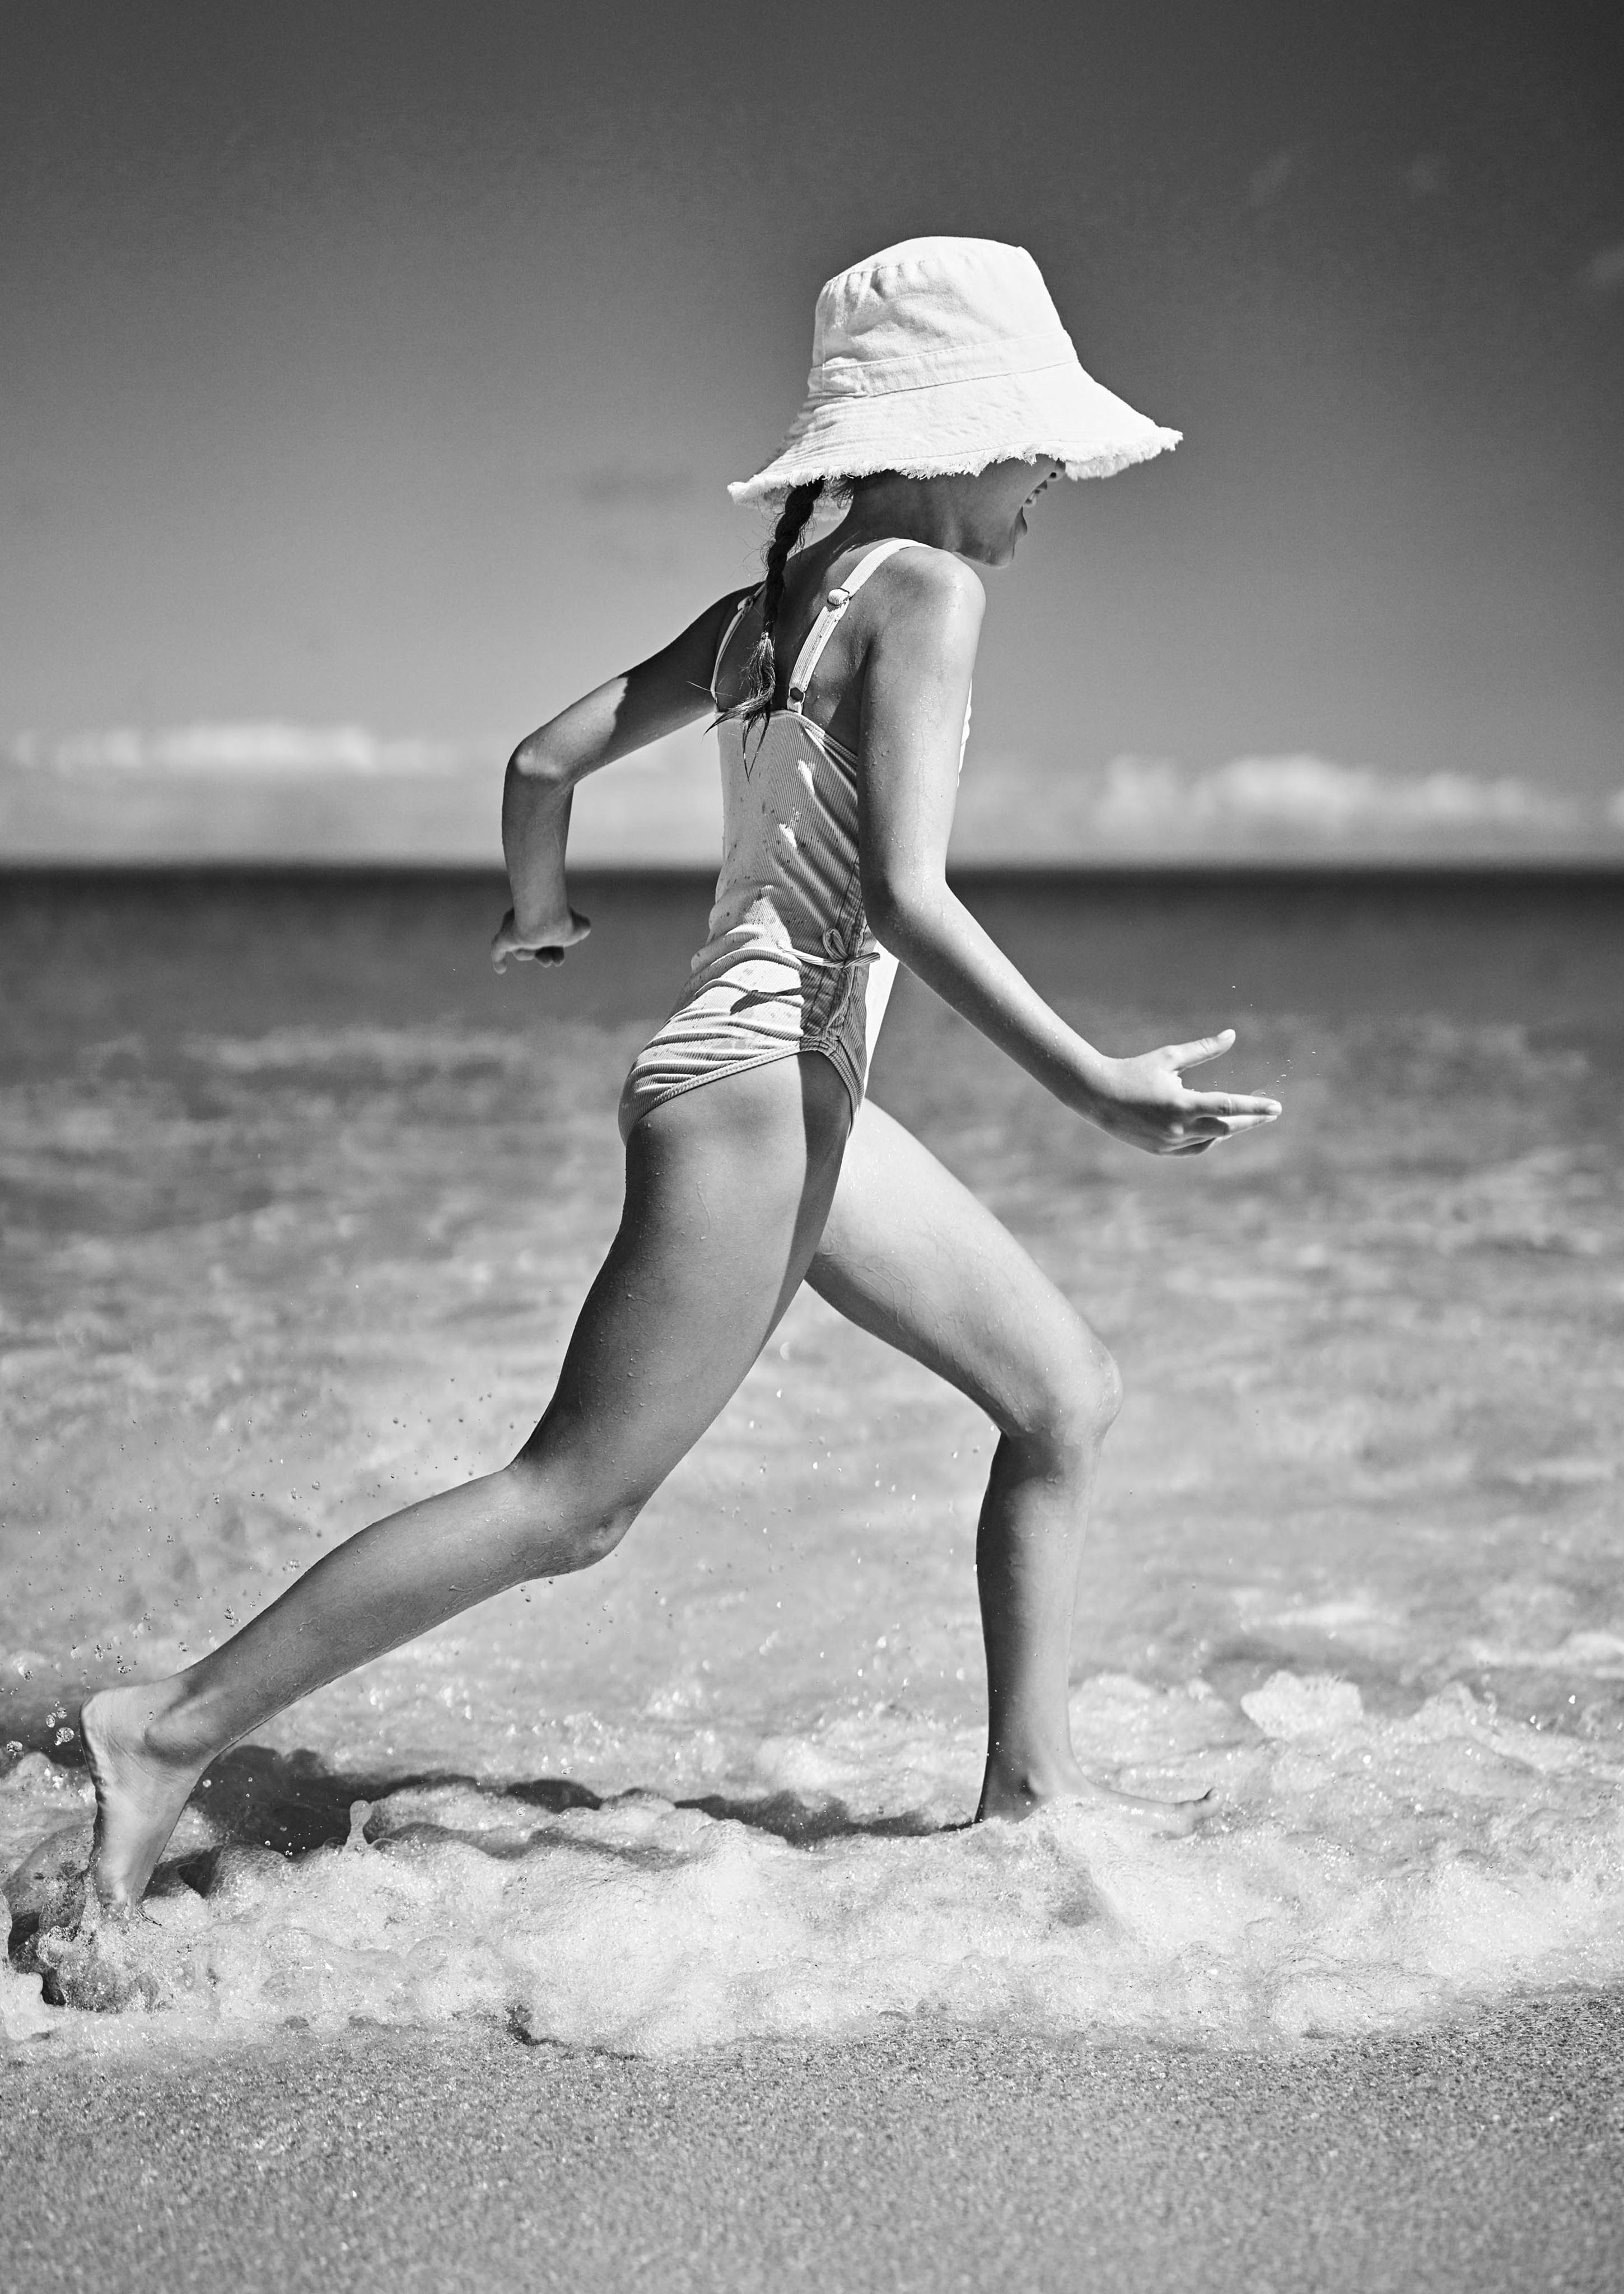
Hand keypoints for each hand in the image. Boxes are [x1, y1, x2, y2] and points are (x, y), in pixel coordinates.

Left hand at [490, 907, 591, 972]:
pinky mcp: (504, 937)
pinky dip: (498, 959)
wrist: (547, 919)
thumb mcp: (579, 926)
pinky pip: (498, 950)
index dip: (555, 951)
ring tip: (539, 956)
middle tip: (549, 963)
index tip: (559, 961)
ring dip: (530, 955)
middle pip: (533, 945)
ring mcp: (514, 929)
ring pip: (520, 951)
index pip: (547, 938)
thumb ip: (579, 928)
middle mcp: (526, 921)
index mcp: (543, 917)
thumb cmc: (564, 922)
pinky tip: (501, 969)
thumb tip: (581, 929)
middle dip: (542, 956)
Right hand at [1084, 1028, 1280, 1155]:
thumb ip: (1203, 1049)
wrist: (1098, 1096)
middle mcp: (1179, 1128)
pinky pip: (1194, 1149)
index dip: (1255, 1107)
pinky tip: (1215, 1129)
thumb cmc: (1135, 1071)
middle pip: (1226, 1128)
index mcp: (1182, 1104)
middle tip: (1269, 1114)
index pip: (1228, 1106)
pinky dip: (1208, 1139)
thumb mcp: (1169, 1056)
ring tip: (1243, 1119)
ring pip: (1211, 1141)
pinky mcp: (1161, 1150)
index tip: (1276, 1107)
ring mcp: (1170, 1143)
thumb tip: (1231, 1035)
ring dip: (1229, 1129)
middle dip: (1250, 1121)